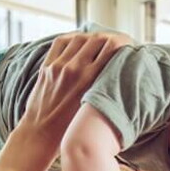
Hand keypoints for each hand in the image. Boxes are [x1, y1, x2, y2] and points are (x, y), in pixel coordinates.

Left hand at [18, 32, 128, 151]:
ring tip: (98, 42)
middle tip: (114, 42)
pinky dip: (72, 38)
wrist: (41, 133)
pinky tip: (78, 41)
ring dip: (91, 37)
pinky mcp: (47, 66)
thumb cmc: (70, 128)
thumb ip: (103, 89)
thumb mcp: (93, 107)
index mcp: (89, 80)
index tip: (127, 44)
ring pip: (79, 38)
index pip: (110, 48)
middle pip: (96, 40)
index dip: (121, 42)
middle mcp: (74, 69)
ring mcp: (58, 66)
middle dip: (108, 38)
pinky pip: (61, 42)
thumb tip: (115, 76)